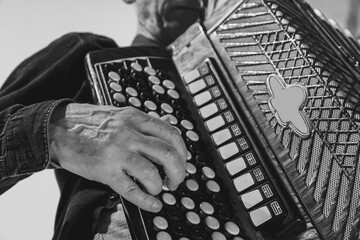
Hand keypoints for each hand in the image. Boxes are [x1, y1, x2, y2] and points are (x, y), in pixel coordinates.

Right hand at [49, 103, 186, 211]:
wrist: (57, 128)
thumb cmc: (89, 123)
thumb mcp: (120, 115)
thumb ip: (142, 124)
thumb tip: (164, 135)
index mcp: (135, 118)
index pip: (171, 134)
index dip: (182, 151)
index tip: (182, 161)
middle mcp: (129, 133)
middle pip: (168, 154)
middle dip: (179, 171)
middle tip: (175, 180)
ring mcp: (117, 152)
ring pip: (152, 172)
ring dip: (161, 185)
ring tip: (159, 189)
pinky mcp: (104, 170)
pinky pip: (131, 189)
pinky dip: (147, 200)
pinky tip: (153, 204)